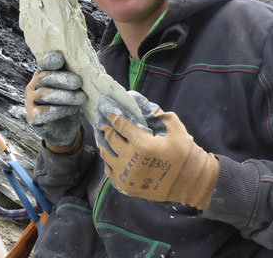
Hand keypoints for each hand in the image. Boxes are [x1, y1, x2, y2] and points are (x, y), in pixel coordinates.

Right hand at [26, 52, 86, 150]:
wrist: (63, 130)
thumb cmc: (69, 104)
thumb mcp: (73, 90)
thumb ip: (74, 78)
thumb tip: (91, 67)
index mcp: (42, 75)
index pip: (43, 64)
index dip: (50, 61)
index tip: (61, 59)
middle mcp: (33, 86)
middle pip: (44, 77)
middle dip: (62, 79)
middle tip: (78, 82)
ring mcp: (30, 102)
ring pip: (44, 94)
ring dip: (64, 95)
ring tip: (81, 98)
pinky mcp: (31, 117)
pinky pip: (42, 112)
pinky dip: (59, 110)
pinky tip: (72, 109)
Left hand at [94, 91, 218, 209]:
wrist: (192, 183)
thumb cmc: (185, 154)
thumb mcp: (176, 129)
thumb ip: (160, 115)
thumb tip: (146, 109)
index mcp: (142, 144)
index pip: (121, 126)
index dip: (114, 117)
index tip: (109, 113)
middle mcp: (130, 159)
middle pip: (111, 139)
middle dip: (107, 130)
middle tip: (104, 126)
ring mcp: (127, 175)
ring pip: (107, 156)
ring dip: (104, 146)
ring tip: (103, 140)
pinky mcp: (127, 186)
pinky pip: (110, 172)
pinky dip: (109, 163)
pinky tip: (110, 158)